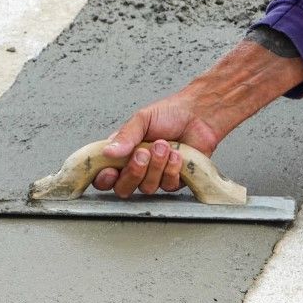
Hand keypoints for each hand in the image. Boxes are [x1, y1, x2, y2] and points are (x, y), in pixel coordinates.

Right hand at [92, 94, 221, 197]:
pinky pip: (168, 186)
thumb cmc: (170, 114)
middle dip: (134, 172)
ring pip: (147, 188)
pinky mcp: (174, 180)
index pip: (104, 177)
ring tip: (165, 146)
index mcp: (123, 154)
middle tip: (143, 153)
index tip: (110, 171)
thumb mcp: (141, 119)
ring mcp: (155, 176)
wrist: (198, 115)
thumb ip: (124, 136)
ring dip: (156, 166)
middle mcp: (137, 168)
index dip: (104, 179)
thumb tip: (108, 152)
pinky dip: (172, 168)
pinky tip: (177, 154)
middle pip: (123, 188)